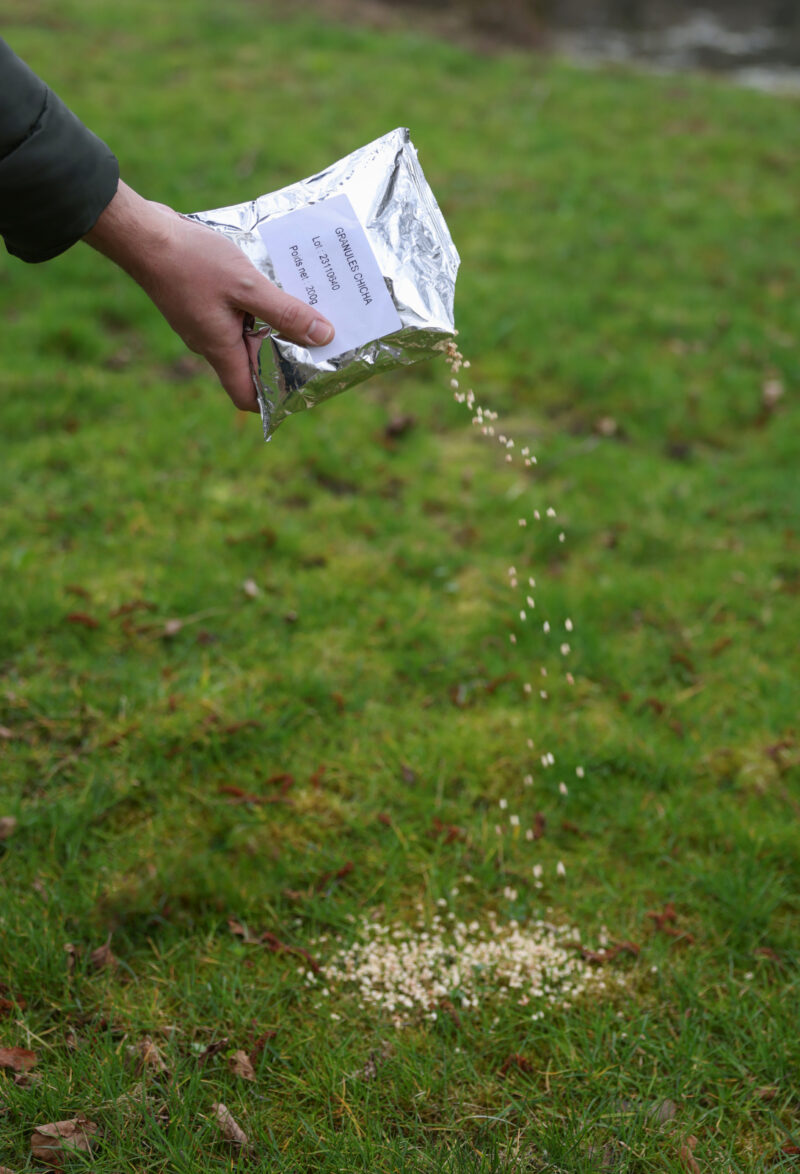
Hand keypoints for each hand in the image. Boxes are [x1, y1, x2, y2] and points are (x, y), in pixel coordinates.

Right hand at [84, 181, 333, 410]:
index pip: (248, 397)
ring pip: (245, 336)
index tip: (305, 384)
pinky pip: (233, 314)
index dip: (276, 399)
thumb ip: (286, 313)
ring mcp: (202, 322)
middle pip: (251, 366)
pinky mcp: (199, 302)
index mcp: (220, 349)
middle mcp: (209, 343)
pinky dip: (255, 306)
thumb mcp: (247, 286)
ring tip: (304, 308)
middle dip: (283, 357)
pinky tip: (273, 285)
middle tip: (317, 340)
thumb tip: (323, 336)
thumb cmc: (191, 261)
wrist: (142, 233)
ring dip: (272, 326)